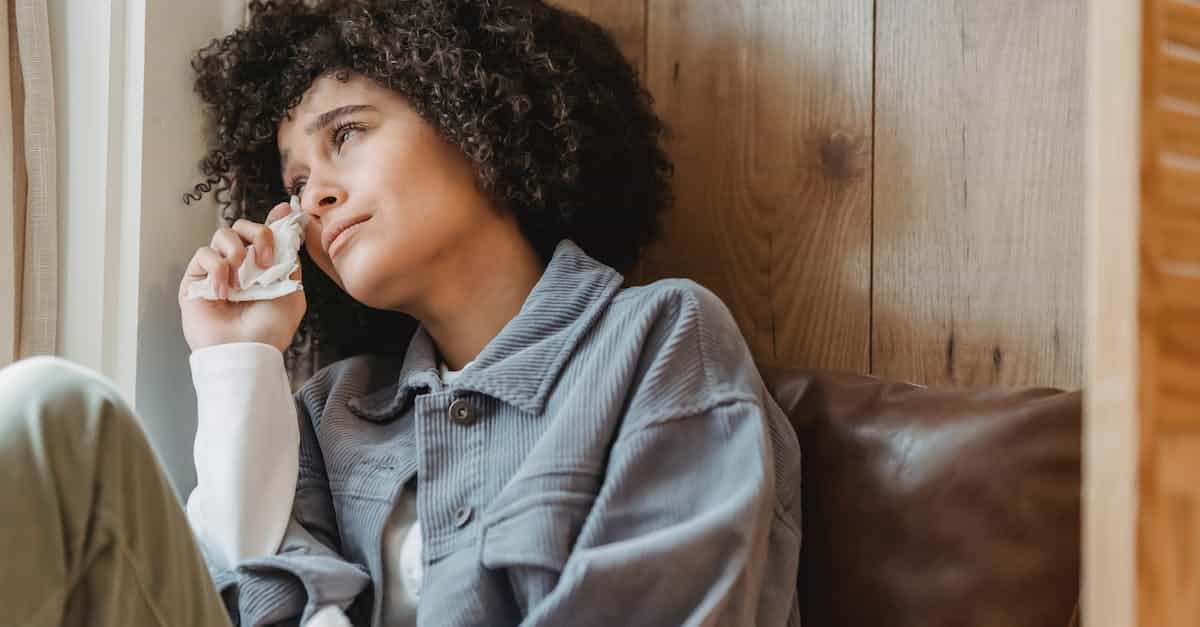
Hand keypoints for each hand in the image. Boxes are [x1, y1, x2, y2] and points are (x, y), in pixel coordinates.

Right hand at [179, 202, 306, 352]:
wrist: (246, 350)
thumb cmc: (269, 329)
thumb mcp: (291, 291)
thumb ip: (289, 261)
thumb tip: (289, 233)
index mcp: (262, 267)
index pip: (263, 235)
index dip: (274, 219)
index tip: (285, 210)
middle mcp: (239, 266)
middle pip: (243, 227)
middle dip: (259, 235)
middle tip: (266, 262)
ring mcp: (216, 271)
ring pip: (222, 234)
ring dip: (237, 251)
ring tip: (242, 280)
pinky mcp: (195, 279)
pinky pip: (204, 254)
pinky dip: (217, 269)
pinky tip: (224, 291)